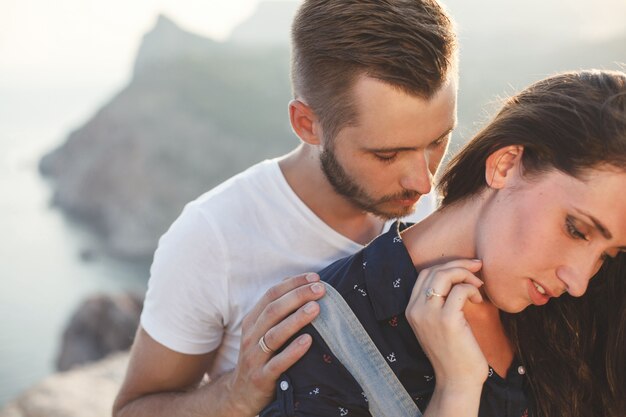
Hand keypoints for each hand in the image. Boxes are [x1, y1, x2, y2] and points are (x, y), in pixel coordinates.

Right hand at [226, 273, 325, 415]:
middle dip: (298, 296)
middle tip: (320, 289)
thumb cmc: (260, 356)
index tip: (315, 278)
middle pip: (273, 310)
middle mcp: (250, 336)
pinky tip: (309, 341)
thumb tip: (296, 281)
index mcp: (252, 321)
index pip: (271, 295)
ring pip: (275, 334)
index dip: (292, 284)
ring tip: (316, 308)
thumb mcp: (262, 331)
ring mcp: (255, 357)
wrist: (241, 393)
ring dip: (296, 319)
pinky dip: (293, 351)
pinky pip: (278, 363)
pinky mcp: (262, 377)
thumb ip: (276, 309)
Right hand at [405, 259, 488, 390]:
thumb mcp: (437, 324)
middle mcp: (416, 309)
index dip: (446, 265)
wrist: (456, 381)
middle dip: (458, 264)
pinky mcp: (447, 320)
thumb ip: (438, 303)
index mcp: (411, 309)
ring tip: (478, 284)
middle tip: (477, 268)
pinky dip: (472, 289)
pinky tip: (478, 300)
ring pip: (445, 275)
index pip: (424, 274)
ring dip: (465, 274)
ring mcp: (429, 314)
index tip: (465, 268)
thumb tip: (456, 277)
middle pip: (434, 270)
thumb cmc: (453, 353)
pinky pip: (460, 290)